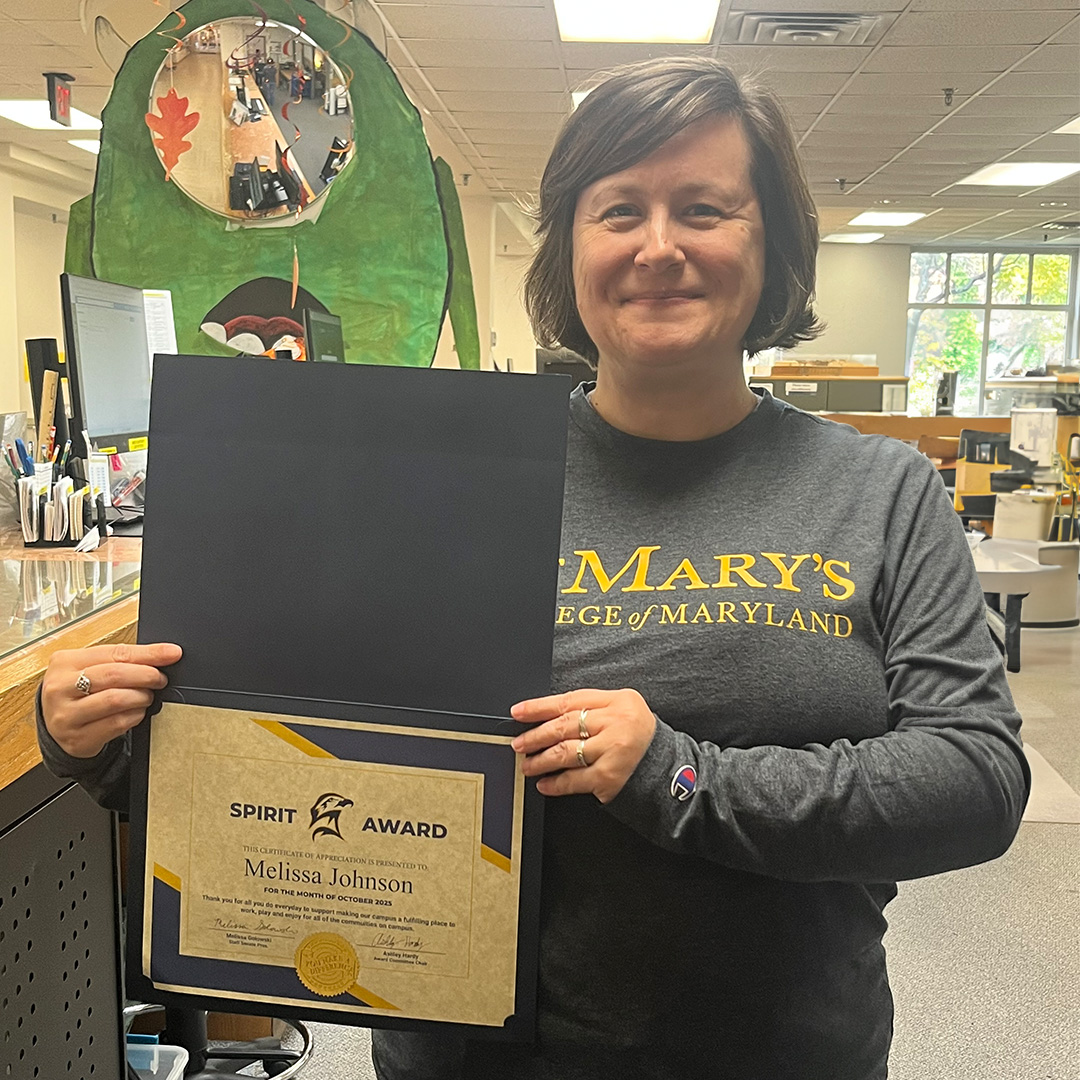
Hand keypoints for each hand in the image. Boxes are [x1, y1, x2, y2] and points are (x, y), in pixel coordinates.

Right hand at [40, 642, 181, 758]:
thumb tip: (167, 652)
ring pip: (116, 700)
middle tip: (160, 679)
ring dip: (141, 697)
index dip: (149, 653)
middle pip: (115, 675)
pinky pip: (116, 724)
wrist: (60, 725)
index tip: (172, 653)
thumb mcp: (94, 669)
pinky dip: (135, 716)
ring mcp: (65, 715)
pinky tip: (137, 712)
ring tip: (147, 696)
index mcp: (65, 662)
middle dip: (146, 675)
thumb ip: (124, 659)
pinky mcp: (77, 738)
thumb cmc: (81, 692)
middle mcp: (59, 688)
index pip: (115, 653)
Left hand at [510, 689, 655, 803]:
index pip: (571, 700)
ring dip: (541, 760)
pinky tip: (544, 784)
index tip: (519, 712)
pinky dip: (555, 783)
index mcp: (619, 701)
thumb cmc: (643, 741)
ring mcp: (613, 750)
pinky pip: (574, 780)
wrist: (672, 773)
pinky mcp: (610, 777)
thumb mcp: (624, 712)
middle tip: (519, 742)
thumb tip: (548, 717)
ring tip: (527, 764)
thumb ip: (594, 709)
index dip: (540, 706)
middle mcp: (617, 723)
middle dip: (536, 735)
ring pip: (565, 753)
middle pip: (564, 725)